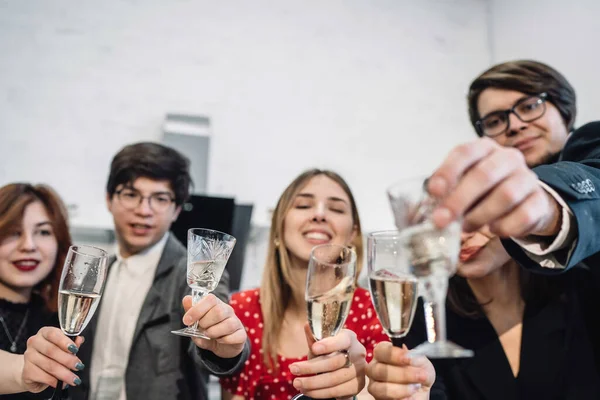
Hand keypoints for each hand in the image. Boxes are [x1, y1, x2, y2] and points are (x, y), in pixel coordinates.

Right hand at [21, 327, 84, 391]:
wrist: (33, 370)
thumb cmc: (51, 355)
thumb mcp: (63, 347)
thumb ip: (72, 343)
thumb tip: (79, 339)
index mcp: (44, 333)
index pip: (53, 334)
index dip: (64, 341)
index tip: (75, 349)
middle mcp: (34, 342)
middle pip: (51, 351)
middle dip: (68, 360)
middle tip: (78, 366)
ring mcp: (28, 357)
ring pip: (49, 365)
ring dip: (64, 374)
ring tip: (74, 379)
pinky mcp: (26, 371)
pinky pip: (43, 377)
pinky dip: (55, 381)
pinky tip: (61, 384)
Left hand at [182, 294, 246, 358]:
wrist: (221, 346)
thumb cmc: (208, 331)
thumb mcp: (197, 323)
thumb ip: (191, 311)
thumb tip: (186, 299)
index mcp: (216, 304)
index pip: (210, 299)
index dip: (197, 309)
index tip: (187, 320)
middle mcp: (228, 310)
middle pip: (219, 311)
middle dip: (205, 322)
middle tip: (201, 328)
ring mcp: (236, 322)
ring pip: (228, 324)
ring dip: (214, 332)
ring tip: (208, 335)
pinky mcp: (242, 334)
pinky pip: (236, 336)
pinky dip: (224, 340)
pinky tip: (219, 340)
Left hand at [289, 324, 366, 399]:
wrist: (343, 369)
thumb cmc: (330, 352)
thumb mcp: (321, 344)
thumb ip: (315, 338)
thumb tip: (307, 325)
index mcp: (349, 338)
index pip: (342, 340)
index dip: (329, 345)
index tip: (313, 348)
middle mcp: (358, 353)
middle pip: (335, 362)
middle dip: (311, 367)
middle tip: (293, 369)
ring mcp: (359, 371)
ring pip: (334, 379)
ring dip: (312, 383)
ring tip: (297, 383)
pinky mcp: (357, 386)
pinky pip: (336, 392)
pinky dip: (319, 393)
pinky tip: (307, 391)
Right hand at [366, 342, 433, 399]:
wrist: (420, 395)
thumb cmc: (419, 377)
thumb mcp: (424, 366)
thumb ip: (418, 359)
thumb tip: (411, 357)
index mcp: (383, 354)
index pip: (381, 350)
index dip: (394, 354)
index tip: (408, 358)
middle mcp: (375, 368)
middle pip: (379, 369)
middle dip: (402, 374)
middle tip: (419, 376)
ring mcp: (374, 385)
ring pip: (380, 387)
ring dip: (401, 388)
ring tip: (415, 388)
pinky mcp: (378, 398)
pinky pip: (384, 399)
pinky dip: (400, 397)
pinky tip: (409, 396)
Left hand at [428, 138, 561, 237]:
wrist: (523, 202)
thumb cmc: (485, 191)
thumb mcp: (463, 185)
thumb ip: (448, 192)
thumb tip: (427, 210)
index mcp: (484, 148)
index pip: (465, 152)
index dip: (448, 171)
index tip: (434, 192)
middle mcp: (508, 158)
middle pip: (484, 175)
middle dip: (459, 200)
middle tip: (441, 220)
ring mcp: (527, 178)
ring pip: (505, 195)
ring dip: (480, 216)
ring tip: (467, 226)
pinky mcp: (540, 200)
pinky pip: (524, 215)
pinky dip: (505, 227)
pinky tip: (494, 230)